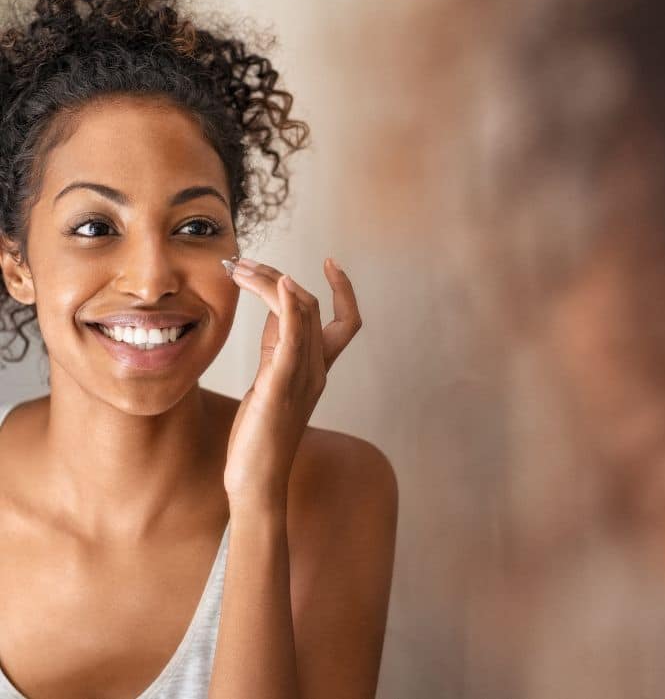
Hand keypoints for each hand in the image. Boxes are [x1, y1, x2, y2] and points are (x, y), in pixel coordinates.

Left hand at [220, 256, 361, 506]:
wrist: (256, 479)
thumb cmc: (260, 433)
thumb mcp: (270, 380)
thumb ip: (276, 346)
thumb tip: (273, 308)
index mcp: (317, 369)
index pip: (346, 321)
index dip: (344, 290)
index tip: (331, 261)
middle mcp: (317, 369)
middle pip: (312, 306)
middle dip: (279, 276)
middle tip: (244, 264)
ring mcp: (302, 376)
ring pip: (301, 313)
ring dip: (272, 281)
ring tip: (242, 268)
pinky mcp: (281, 384)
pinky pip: (292, 336)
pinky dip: (288, 304)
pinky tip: (279, 283)